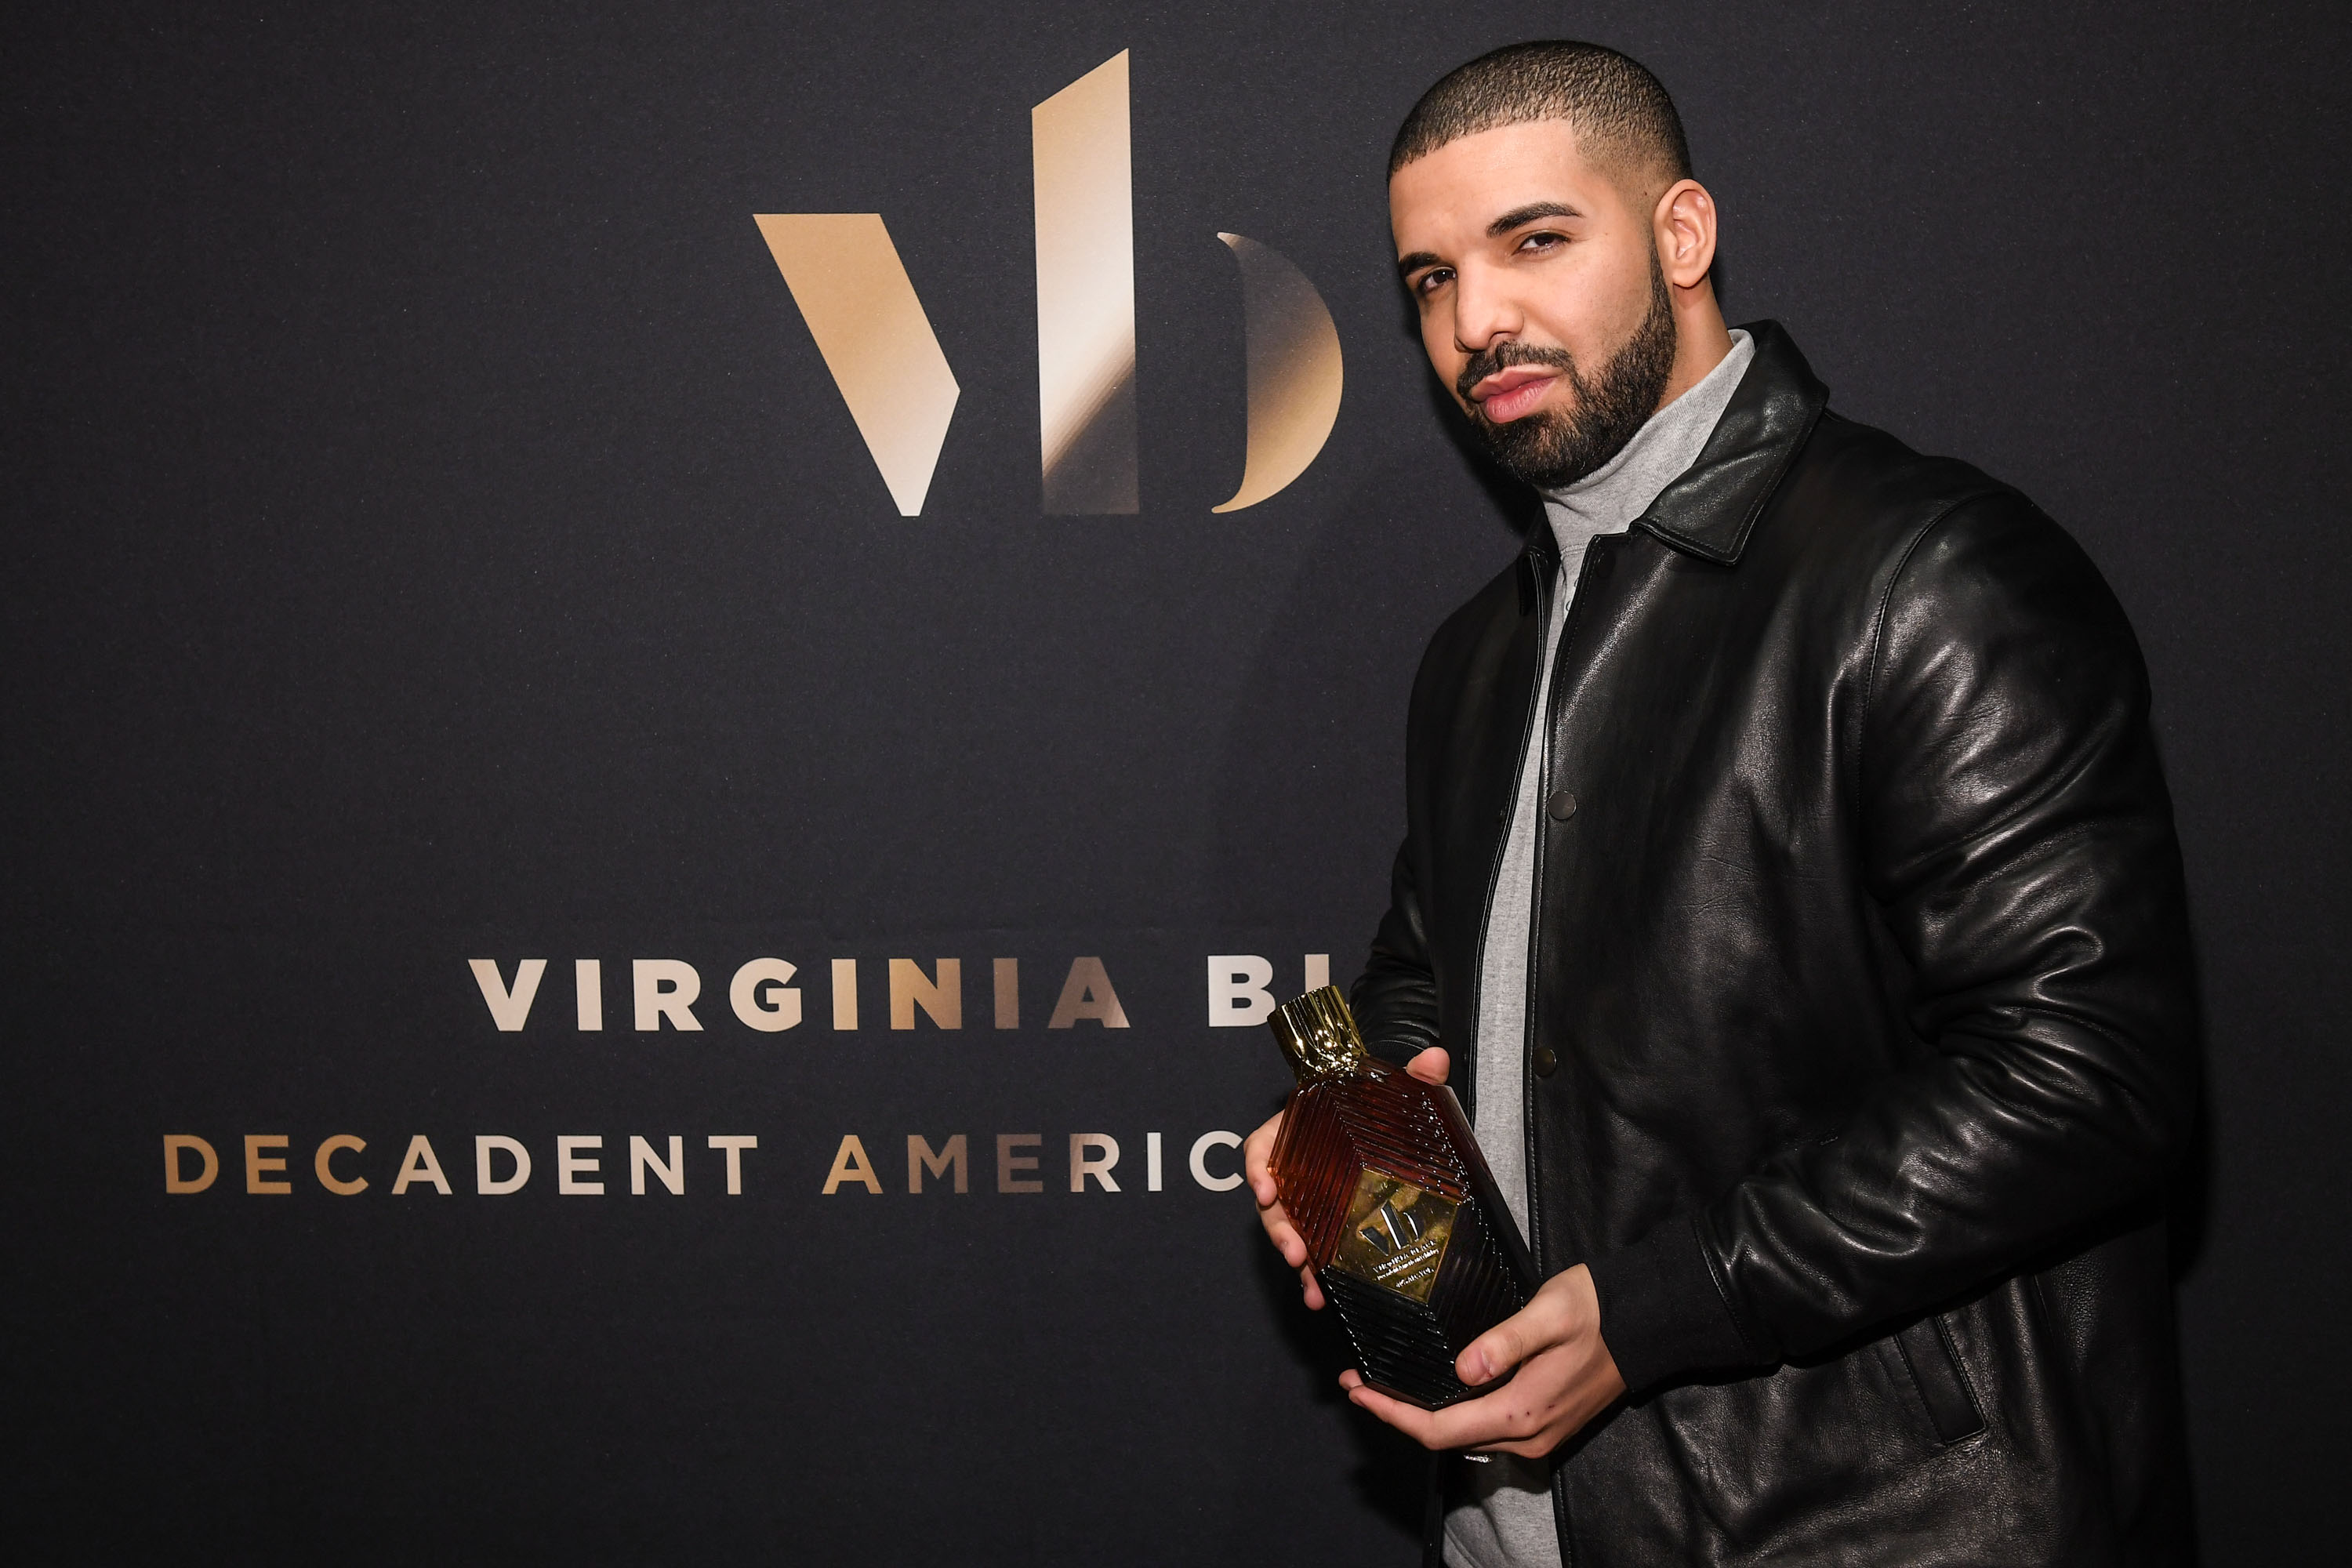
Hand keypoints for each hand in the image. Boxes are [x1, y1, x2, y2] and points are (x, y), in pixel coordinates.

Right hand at [1247, 1046, 1450, 1311]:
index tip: (1265, 1188)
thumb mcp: (1394, 1093)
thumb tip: (1435, 1058)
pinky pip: (1308, 1250)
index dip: (1258, 1167)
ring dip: (1293, 1255)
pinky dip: (1311, 1274)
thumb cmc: (1377, 1110)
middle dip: (1278, 1227)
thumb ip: (1413, 1076)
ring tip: (1308, 1279)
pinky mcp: (1320, 1225)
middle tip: (1293, 1250)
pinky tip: (1320, 1296)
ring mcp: (1306, 1200)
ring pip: (1287, 1228)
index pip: (1264, 1146)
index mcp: (1298, 1131)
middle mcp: (1294, 1168)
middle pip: (1272, 1199)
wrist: (1388, 1133)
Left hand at [1340, 1263, 1624, 1457]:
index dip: (1392, 1413)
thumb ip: (1503, 1342)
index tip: (1358, 1391)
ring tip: (1388, 1385)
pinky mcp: (1546, 1424)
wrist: (1649, 1322)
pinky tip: (1436, 1388)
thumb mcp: (1548, 1313)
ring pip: (1465, 1436)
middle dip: (1399, 1413)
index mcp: (1521, 1412)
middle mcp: (1527, 1435)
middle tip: (1360, 1384)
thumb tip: (1462, 1368)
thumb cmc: (1597, 1310)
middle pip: (1445, 1438)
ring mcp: (1539, 1434)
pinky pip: (1487, 1429)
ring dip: (1423, 1415)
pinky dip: (1452, 1414)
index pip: (1438, 1429)